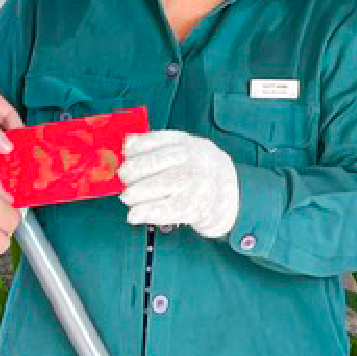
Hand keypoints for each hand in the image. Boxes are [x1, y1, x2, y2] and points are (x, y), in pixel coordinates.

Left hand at [119, 130, 239, 239]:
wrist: (233, 196)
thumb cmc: (201, 172)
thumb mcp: (188, 151)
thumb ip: (160, 147)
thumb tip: (127, 144)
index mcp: (189, 144)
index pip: (159, 140)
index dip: (138, 146)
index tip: (124, 153)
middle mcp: (194, 161)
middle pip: (157, 162)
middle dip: (135, 170)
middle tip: (123, 177)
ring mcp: (195, 184)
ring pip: (161, 185)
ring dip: (138, 192)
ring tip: (126, 197)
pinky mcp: (195, 207)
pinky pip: (167, 210)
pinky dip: (147, 213)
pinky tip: (134, 215)